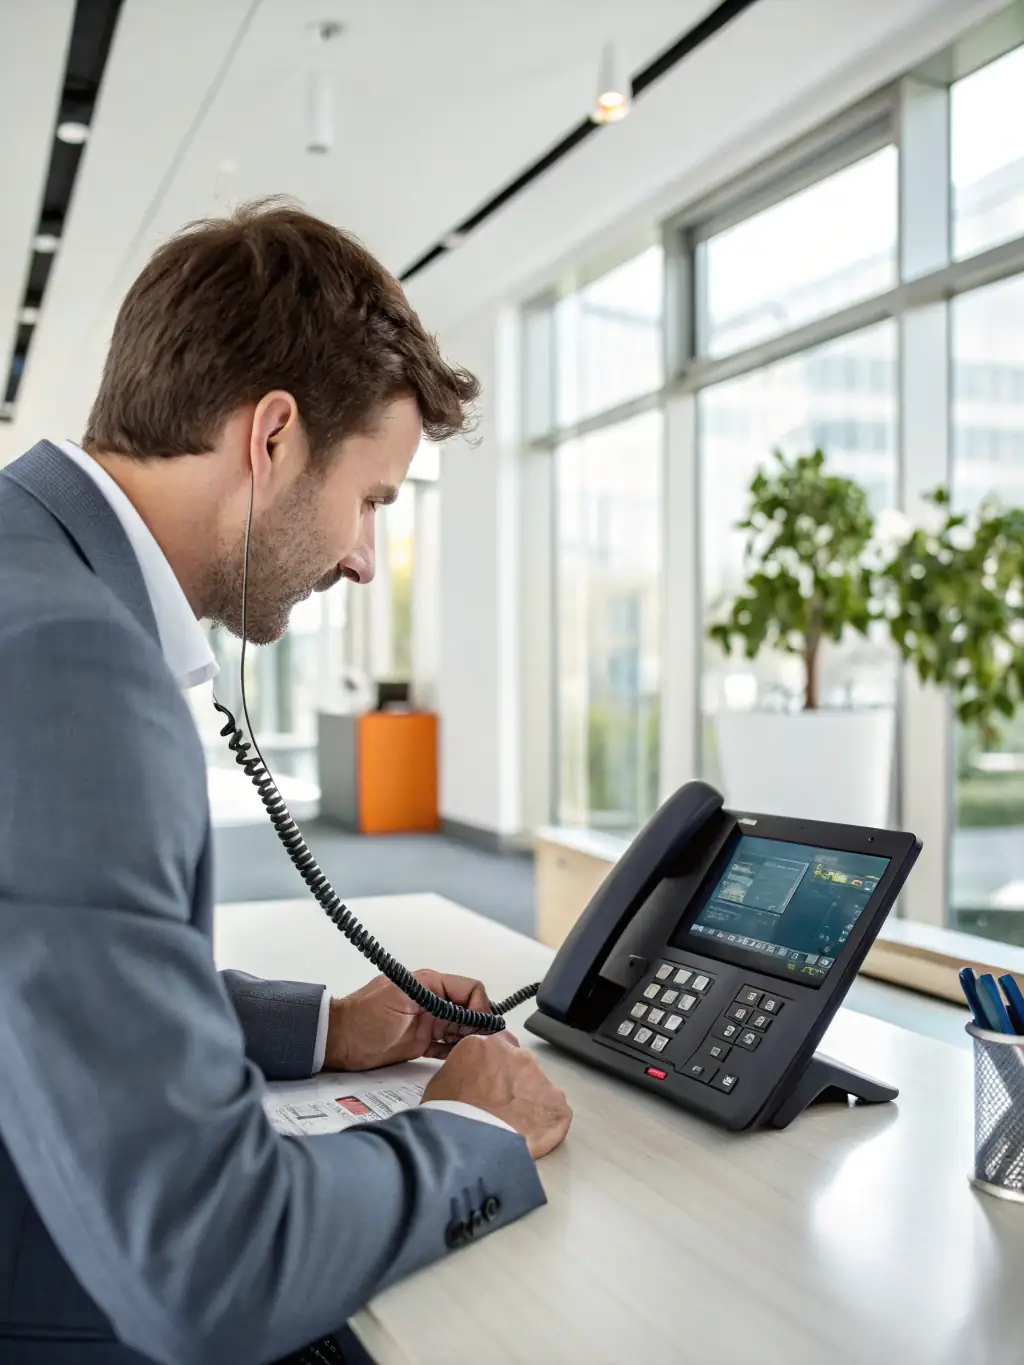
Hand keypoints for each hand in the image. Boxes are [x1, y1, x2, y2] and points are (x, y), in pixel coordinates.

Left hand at [324, 970, 492, 1071]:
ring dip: (471, 1040)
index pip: (471, 990)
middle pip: (470, 1011)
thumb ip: (434, 998)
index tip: (483, 1027)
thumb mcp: (400, 998)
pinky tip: (462, 1060)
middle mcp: (432, 1001)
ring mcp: (427, 1022)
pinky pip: (447, 1045)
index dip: (481, 1008)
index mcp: (430, 984)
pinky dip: (456, 1052)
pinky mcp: (421, 1042)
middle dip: (481, 1027)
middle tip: (485, 1046)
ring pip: (462, 1029)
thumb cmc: (362, 1017)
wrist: (337, 1041)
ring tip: (476, 1055)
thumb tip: (466, 1005)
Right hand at [423, 1034, 571, 1158]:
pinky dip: (545, 1125)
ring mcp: (541, 1079)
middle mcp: (518, 1055)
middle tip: (500, 1109)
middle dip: (514, 1085)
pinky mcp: (557, 1105)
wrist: (468, 1143)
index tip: (492, 1082)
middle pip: (521, 1067)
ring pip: (539, 1089)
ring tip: (513, 1128)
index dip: (496, 1067)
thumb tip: (469, 1081)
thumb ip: (464, 1071)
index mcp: (488, 1045)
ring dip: (529, 1104)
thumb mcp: (443, 1081)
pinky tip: (529, 1138)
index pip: (499, 1046)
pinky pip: (554, 1113)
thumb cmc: (449, 1115)